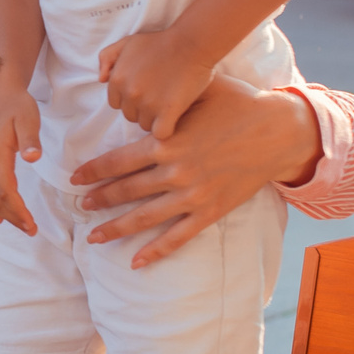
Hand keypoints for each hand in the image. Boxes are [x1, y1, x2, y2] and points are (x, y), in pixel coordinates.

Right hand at [0, 85, 41, 235]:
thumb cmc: (17, 104)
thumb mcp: (28, 117)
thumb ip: (30, 138)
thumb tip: (33, 158)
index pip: (5, 191)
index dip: (18, 210)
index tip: (32, 224)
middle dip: (13, 217)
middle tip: (31, 230)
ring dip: (3, 214)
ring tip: (19, 226)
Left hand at [73, 76, 319, 267]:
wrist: (278, 131)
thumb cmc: (239, 104)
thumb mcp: (199, 91)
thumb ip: (168, 100)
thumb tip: (142, 94)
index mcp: (167, 142)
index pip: (118, 161)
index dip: (93, 171)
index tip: (75, 179)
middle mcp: (175, 171)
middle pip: (126, 190)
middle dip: (99, 199)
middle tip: (80, 206)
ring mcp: (192, 195)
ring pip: (145, 217)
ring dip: (115, 228)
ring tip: (94, 236)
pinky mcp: (210, 211)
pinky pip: (178, 237)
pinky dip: (156, 251)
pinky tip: (136, 261)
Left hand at [98, 26, 210, 137]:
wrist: (191, 42)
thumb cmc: (161, 41)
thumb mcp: (128, 42)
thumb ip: (107, 56)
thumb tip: (101, 79)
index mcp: (117, 79)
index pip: (117, 103)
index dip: (131, 99)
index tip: (146, 90)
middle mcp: (129, 94)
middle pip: (130, 115)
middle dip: (142, 108)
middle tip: (159, 94)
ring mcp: (148, 104)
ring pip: (145, 125)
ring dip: (155, 118)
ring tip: (168, 101)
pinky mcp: (167, 112)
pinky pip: (160, 133)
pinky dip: (166, 129)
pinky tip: (173, 118)